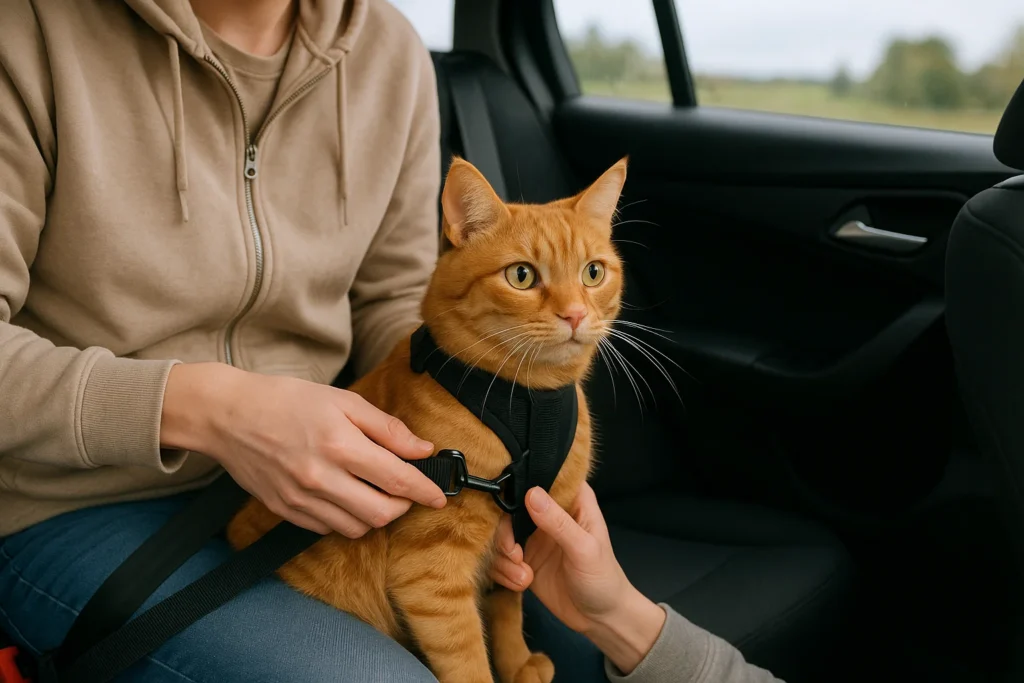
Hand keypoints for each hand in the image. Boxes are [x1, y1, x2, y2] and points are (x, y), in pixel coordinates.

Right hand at [161, 363, 445, 537]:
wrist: (229, 415)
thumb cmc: (288, 401)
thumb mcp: (343, 401)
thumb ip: (386, 428)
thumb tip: (422, 449)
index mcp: (340, 445)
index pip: (397, 480)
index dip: (425, 491)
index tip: (439, 497)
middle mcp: (321, 478)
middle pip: (380, 514)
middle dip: (402, 507)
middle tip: (404, 491)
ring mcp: (300, 499)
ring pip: (355, 528)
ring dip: (374, 515)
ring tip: (374, 492)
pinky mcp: (284, 511)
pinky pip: (327, 529)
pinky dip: (345, 519)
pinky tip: (344, 496)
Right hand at [491, 483, 665, 672]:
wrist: (600, 620)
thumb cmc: (603, 579)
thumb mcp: (584, 549)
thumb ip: (558, 523)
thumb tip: (531, 493)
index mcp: (571, 501)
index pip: (544, 476)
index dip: (522, 483)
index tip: (510, 502)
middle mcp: (549, 514)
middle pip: (510, 507)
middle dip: (504, 533)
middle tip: (513, 553)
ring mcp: (533, 537)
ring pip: (500, 535)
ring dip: (504, 558)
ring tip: (523, 576)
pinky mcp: (522, 560)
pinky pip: (499, 559)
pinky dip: (504, 572)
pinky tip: (523, 583)